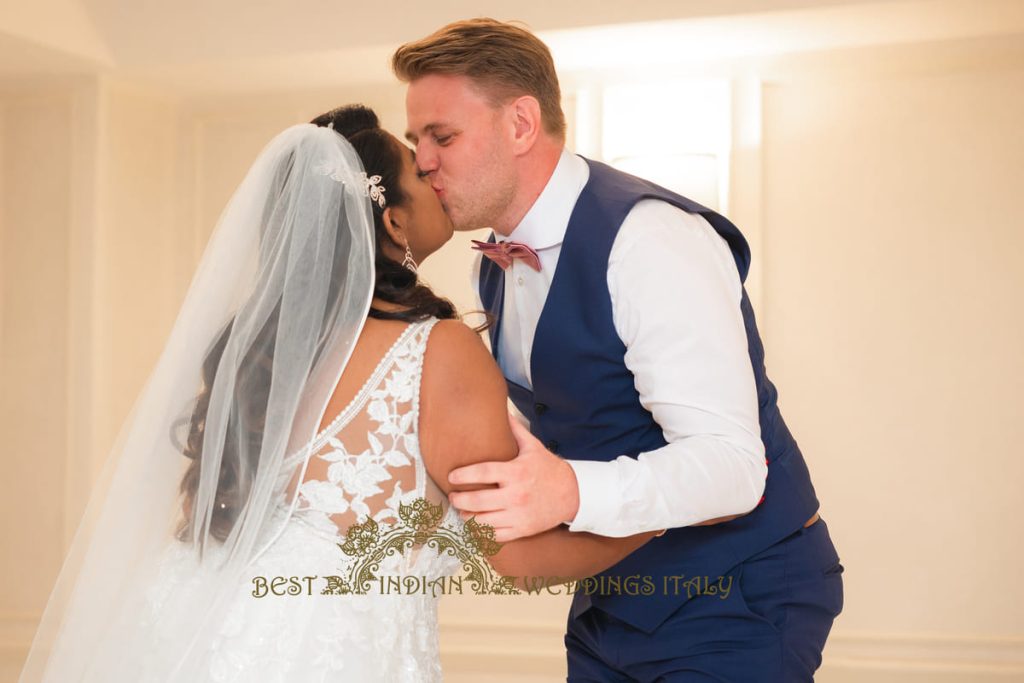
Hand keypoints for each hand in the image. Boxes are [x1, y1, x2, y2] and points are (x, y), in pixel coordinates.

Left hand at [447, 413, 579, 542]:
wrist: (572, 494)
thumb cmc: (549, 469)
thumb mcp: (533, 447)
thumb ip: (515, 430)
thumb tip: (502, 410)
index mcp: (516, 472)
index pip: (482, 472)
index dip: (463, 475)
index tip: (452, 477)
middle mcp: (516, 495)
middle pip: (478, 501)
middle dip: (460, 500)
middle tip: (453, 497)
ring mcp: (519, 515)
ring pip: (483, 522)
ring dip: (468, 517)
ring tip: (462, 511)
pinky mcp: (522, 530)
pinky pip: (496, 536)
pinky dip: (483, 533)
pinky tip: (477, 526)